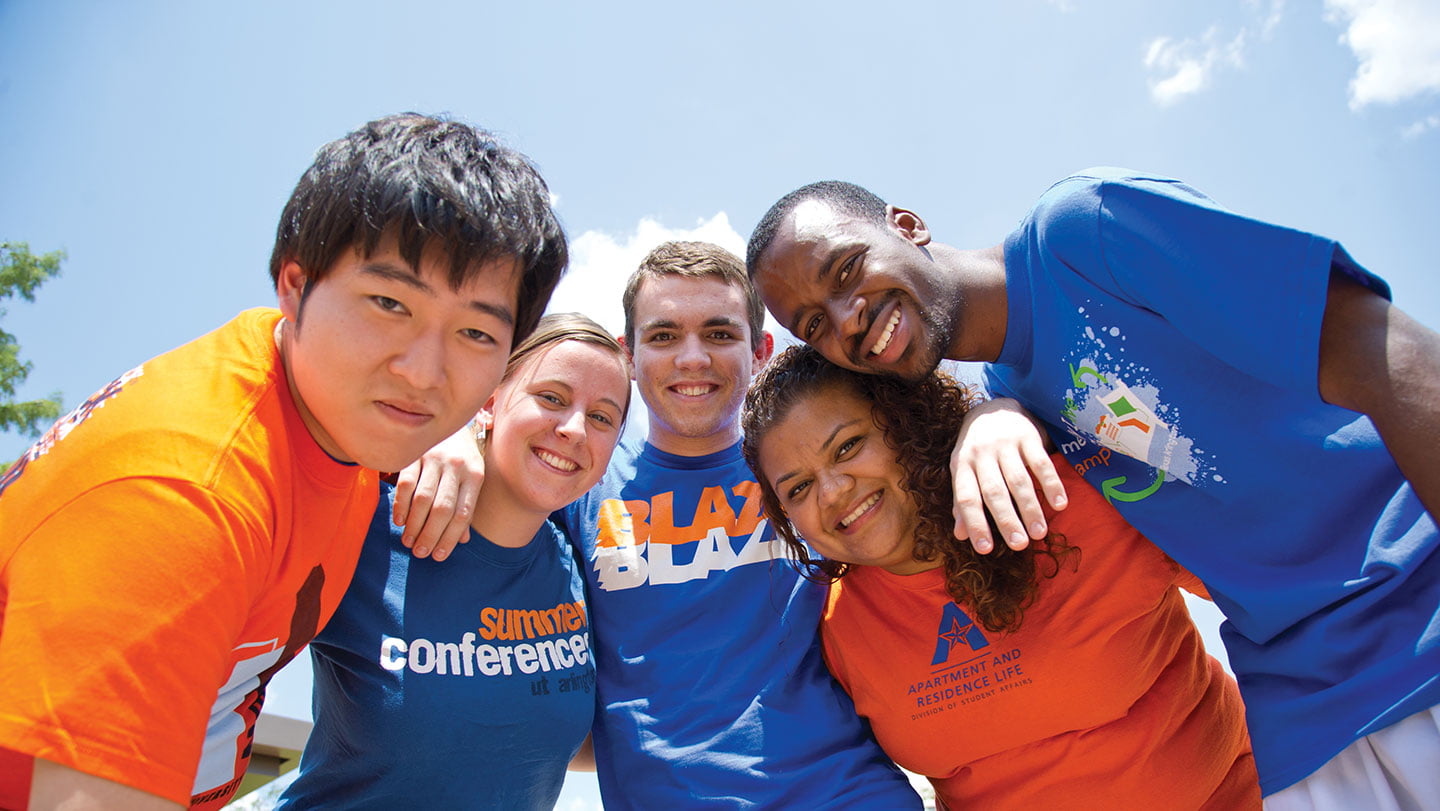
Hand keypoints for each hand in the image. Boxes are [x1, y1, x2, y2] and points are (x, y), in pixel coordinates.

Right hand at [392, 421, 485, 560]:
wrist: (450, 421)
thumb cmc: (462, 458)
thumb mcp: (471, 479)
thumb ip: (466, 507)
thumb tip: (463, 540)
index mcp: (475, 475)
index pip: (463, 513)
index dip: (450, 538)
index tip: (439, 556)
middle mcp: (457, 467)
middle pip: (442, 509)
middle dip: (431, 535)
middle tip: (420, 553)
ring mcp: (435, 459)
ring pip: (423, 499)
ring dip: (415, 525)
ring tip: (409, 542)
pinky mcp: (415, 454)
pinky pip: (406, 484)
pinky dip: (401, 505)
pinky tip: (399, 521)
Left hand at [951, 398, 1067, 553]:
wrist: (994, 408)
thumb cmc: (977, 451)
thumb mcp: (964, 471)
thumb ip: (962, 502)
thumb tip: (961, 535)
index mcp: (962, 465)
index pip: (966, 498)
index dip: (974, 523)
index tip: (985, 549)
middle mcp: (981, 454)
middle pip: (994, 492)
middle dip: (1006, 520)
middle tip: (1019, 546)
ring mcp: (1005, 444)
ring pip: (1019, 480)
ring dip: (1030, 508)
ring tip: (1039, 533)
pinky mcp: (1028, 436)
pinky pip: (1041, 463)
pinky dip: (1051, 484)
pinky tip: (1060, 505)